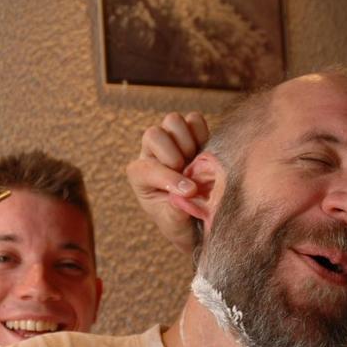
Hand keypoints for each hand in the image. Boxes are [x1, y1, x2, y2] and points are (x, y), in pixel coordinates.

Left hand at [126, 112, 208, 253]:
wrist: (197, 221)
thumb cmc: (180, 223)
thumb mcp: (175, 226)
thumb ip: (177, 212)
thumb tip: (185, 195)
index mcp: (140, 177)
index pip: (146, 168)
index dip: (168, 177)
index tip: (190, 192)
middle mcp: (152, 155)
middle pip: (154, 134)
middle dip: (173, 154)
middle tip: (187, 172)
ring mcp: (171, 142)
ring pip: (173, 121)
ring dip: (188, 142)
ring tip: (196, 162)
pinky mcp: (192, 135)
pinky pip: (195, 120)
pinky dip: (202, 133)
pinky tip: (206, 154)